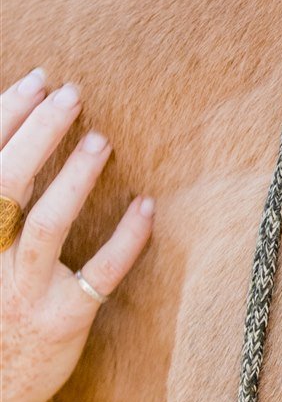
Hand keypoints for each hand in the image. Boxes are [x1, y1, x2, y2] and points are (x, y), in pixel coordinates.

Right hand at [1, 68, 153, 401]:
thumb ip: (1, 207)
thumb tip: (28, 140)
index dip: (4, 116)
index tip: (34, 80)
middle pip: (4, 184)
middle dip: (36, 133)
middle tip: (70, 94)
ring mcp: (23, 293)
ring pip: (45, 227)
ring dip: (73, 178)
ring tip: (100, 138)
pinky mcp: (63, 322)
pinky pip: (98, 275)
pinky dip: (125, 240)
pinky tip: (147, 207)